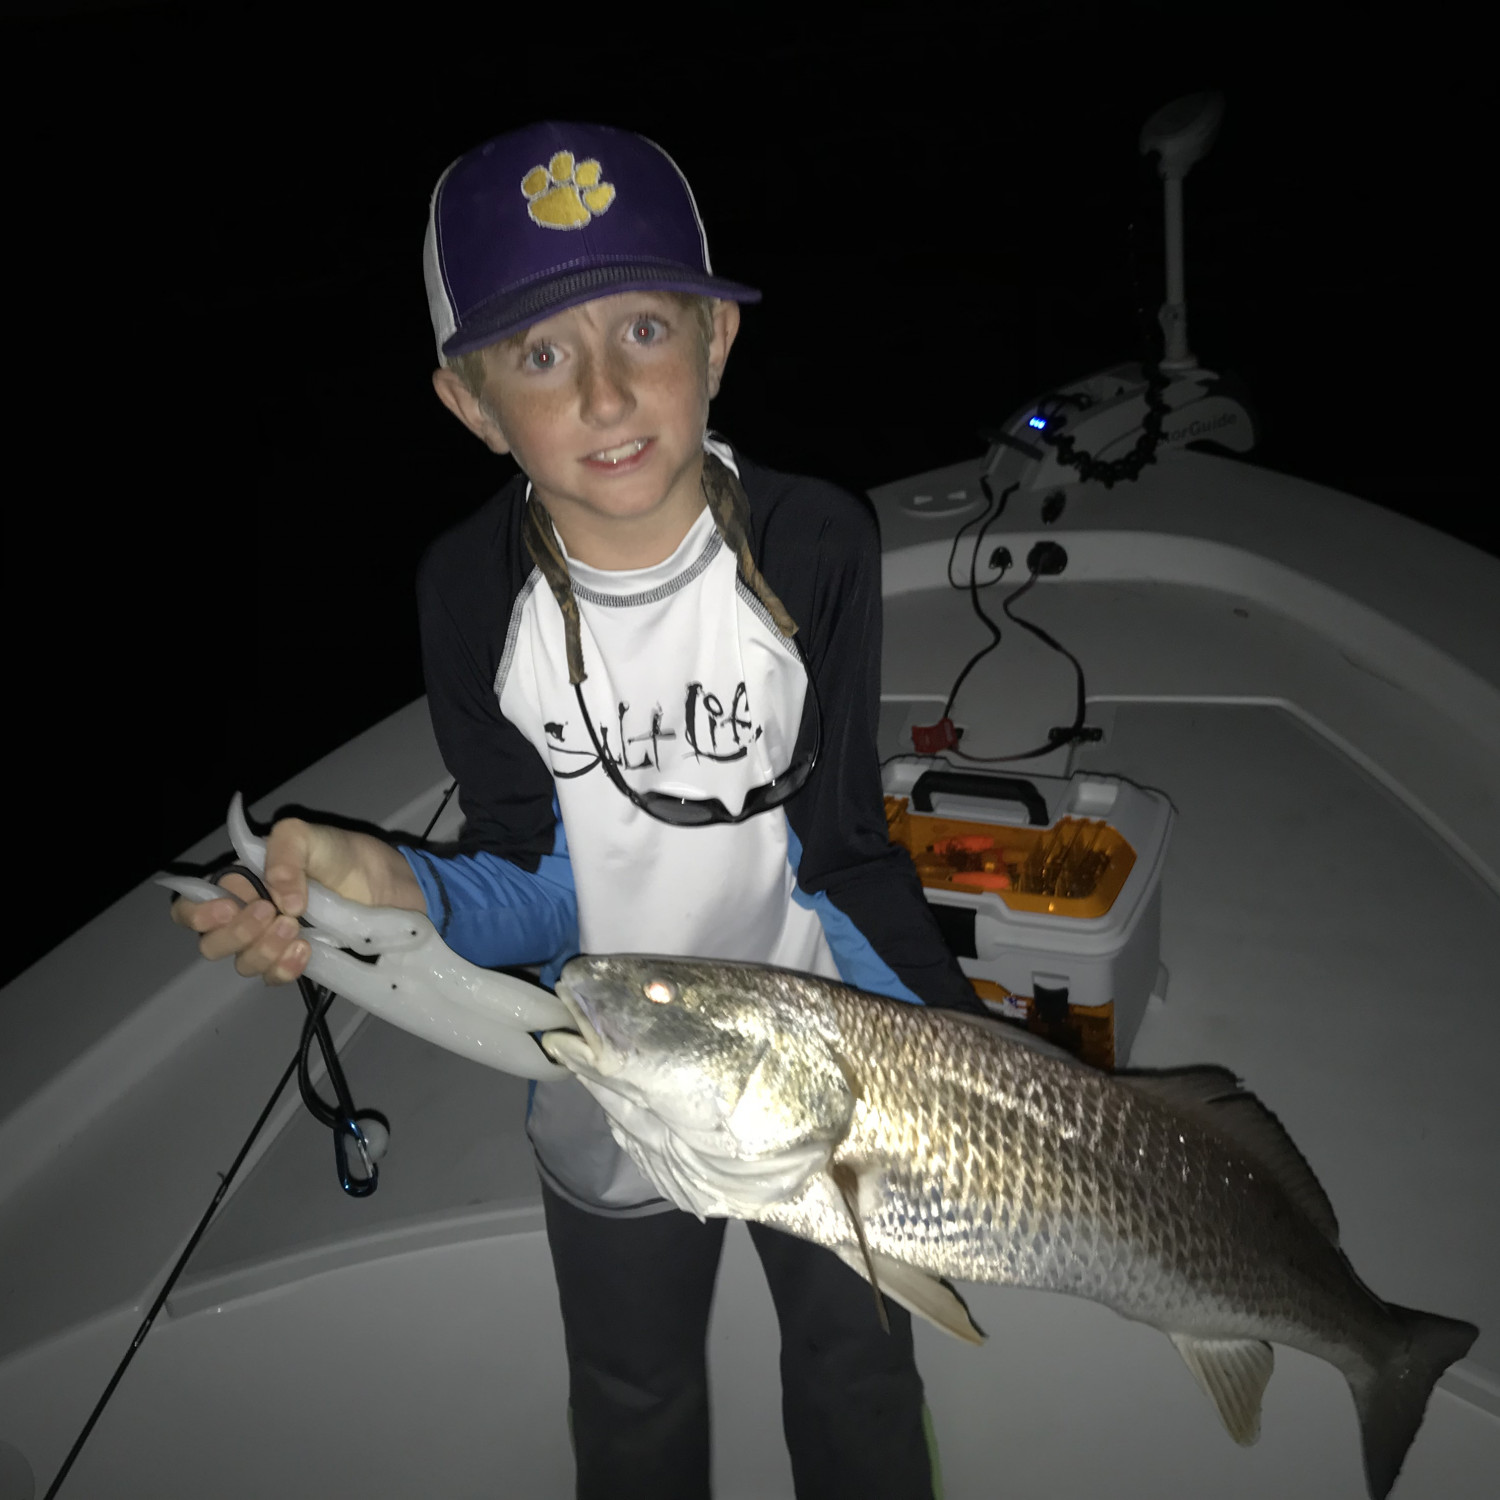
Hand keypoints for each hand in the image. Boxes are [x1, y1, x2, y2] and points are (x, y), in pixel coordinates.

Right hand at [170, 817, 422, 984]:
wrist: (388, 885)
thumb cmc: (344, 855)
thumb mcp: (308, 836)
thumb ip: (284, 852)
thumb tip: (278, 898)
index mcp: (240, 884)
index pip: (192, 908)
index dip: (197, 915)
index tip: (226, 909)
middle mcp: (248, 917)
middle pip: (212, 944)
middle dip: (237, 933)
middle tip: (271, 913)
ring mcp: (272, 943)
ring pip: (243, 964)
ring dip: (265, 949)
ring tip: (296, 927)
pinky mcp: (298, 962)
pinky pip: (274, 978)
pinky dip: (285, 968)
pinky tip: (306, 951)